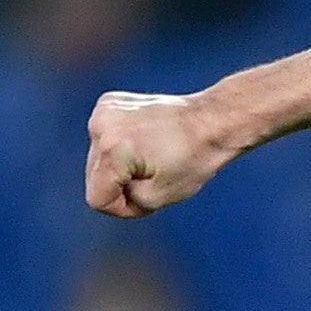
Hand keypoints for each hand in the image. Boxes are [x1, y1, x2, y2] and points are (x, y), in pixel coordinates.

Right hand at [84, 91, 240, 216]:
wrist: (214, 120)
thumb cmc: (194, 158)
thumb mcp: (159, 197)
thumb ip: (126, 203)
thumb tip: (110, 192)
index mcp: (111, 150)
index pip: (97, 199)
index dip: (122, 207)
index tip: (147, 196)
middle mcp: (99, 126)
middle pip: (95, 178)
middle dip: (122, 184)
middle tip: (155, 175)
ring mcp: (103, 111)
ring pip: (99, 159)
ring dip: (122, 165)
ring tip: (153, 155)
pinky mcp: (109, 102)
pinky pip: (104, 138)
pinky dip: (121, 146)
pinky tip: (147, 140)